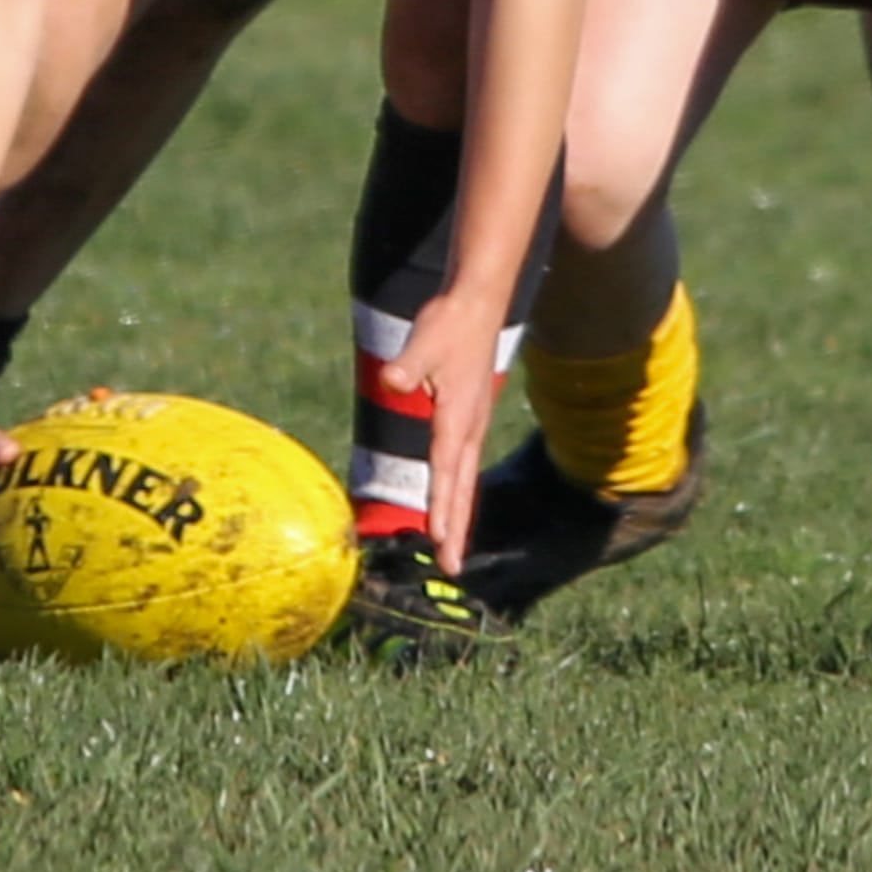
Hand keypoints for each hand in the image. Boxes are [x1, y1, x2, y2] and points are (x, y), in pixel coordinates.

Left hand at [384, 285, 503, 571]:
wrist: (477, 304)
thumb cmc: (449, 323)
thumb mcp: (424, 341)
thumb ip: (408, 364)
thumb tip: (393, 380)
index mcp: (456, 416)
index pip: (446, 470)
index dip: (442, 507)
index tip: (439, 541)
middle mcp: (468, 427)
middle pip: (461, 487)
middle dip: (455, 529)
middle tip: (450, 567)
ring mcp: (472, 424)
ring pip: (465, 480)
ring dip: (458, 515)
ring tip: (452, 549)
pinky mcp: (469, 417)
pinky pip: (463, 465)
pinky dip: (458, 492)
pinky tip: (452, 502)